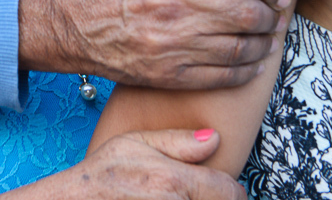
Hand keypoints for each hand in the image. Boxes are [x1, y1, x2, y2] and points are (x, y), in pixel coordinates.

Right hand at [4, 129, 243, 199]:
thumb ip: (177, 141)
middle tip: (198, 191)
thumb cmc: (102, 175)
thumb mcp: (134, 142)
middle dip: (213, 198)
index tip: (224, 188)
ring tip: (177, 196)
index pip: (230, 192)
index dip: (230, 189)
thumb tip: (214, 137)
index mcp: (173, 181)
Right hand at [19, 0, 290, 88]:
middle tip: (279, 10)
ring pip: (242, 47)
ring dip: (266, 41)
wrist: (72, 20)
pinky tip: (254, 59)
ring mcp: (174, 45)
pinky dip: (248, 69)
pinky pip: (223, 75)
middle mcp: (176, 8)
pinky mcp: (171, 74)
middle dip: (273, 12)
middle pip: (249, 13)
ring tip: (270, 33)